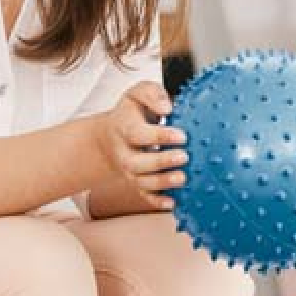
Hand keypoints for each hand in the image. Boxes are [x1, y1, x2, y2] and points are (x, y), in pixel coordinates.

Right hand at [94, 81, 187, 210]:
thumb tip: (167, 107)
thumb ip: (152, 93)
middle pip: (138, 162)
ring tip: (183, 178)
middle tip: (184, 157)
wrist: (111, 134)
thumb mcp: (138, 93)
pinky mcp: (137, 182)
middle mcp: (124, 152)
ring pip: (142, 182)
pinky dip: (157, 202)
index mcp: (124, 127)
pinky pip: (144, 196)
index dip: (159, 136)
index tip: (181, 135)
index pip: (138, 134)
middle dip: (161, 162)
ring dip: (162, 183)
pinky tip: (173, 203)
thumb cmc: (132, 111)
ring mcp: (130, 170)